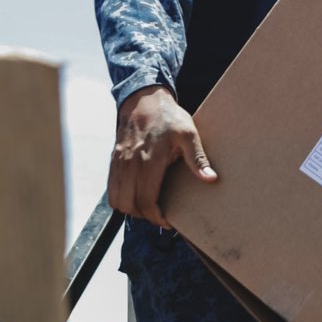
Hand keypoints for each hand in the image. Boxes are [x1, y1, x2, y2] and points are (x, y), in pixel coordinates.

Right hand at [108, 86, 216, 228]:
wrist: (144, 100)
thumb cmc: (168, 117)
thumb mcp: (188, 133)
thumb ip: (197, 158)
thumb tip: (210, 178)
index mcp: (149, 160)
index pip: (146, 200)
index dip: (156, 217)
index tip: (167, 221)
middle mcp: (130, 164)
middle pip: (130, 205)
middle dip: (145, 216)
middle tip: (161, 216)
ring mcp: (119, 163)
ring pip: (117, 200)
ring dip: (131, 210)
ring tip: (148, 208)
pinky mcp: (113, 161)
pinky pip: (111, 189)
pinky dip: (121, 199)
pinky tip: (136, 197)